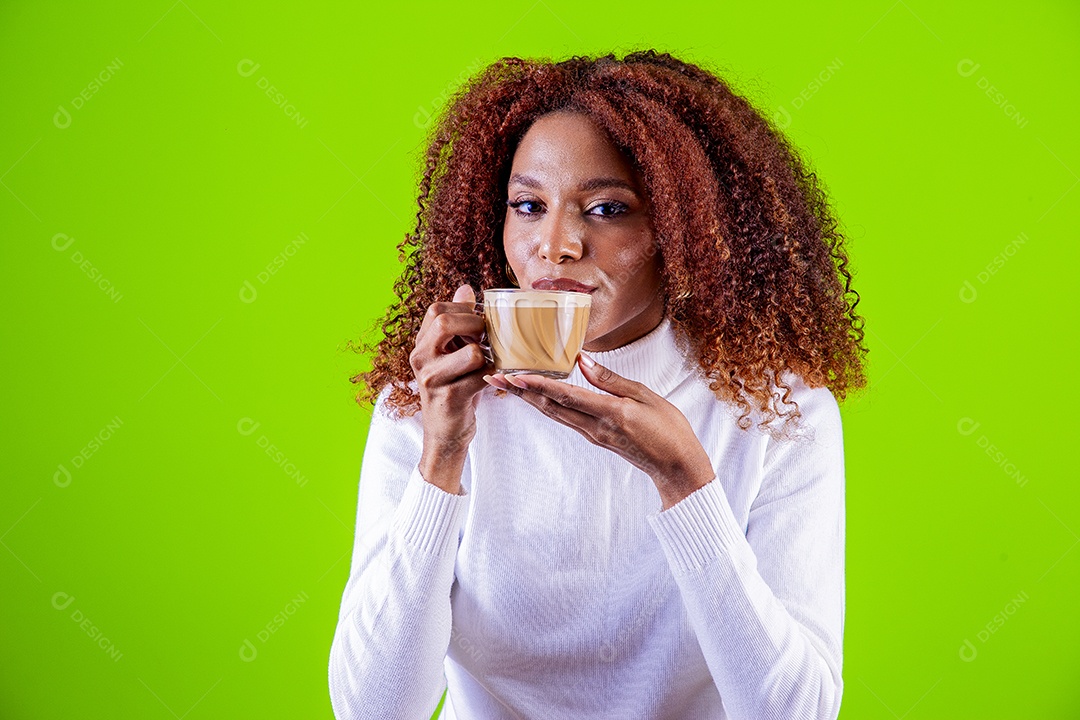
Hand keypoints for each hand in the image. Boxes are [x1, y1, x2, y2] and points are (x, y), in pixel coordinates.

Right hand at [410, 284, 494, 491]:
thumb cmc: (454, 387)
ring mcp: (432, 380)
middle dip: (476, 325)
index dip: (464, 310)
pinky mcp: (450, 399)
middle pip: (444, 323)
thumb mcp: (452, 353)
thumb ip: (457, 321)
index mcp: (421, 344)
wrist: (446, 433)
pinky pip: (482, 377)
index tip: (480, 320)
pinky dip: (496, 376)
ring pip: (471, 352)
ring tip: (493, 361)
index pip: (437, 309)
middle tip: (489, 336)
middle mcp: (420, 359)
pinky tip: (497, 379)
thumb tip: (465, 288)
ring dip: (490, 355)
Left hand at [483, 354, 715, 509]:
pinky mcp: (595, 438)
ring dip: (529, 399)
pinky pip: (565, 419)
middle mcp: (595, 427)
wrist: (676, 467)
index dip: (539, 385)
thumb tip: (584, 361)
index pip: (567, 396)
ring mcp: (593, 435)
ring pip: (554, 414)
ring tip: (508, 385)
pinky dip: (547, 405)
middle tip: (494, 377)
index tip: (515, 376)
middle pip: (551, 407)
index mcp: (611, 414)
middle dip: (521, 392)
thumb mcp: (647, 398)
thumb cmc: (669, 430)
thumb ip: (613, 381)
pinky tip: (538, 396)